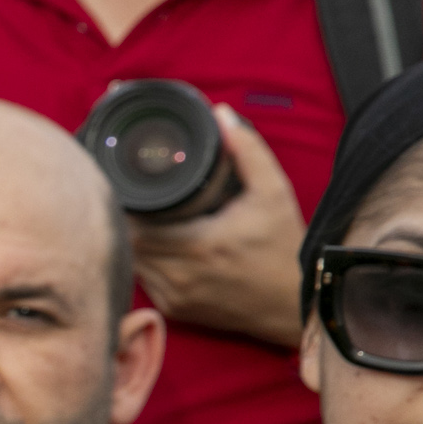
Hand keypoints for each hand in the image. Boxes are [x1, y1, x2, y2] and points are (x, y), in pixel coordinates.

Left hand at [127, 105, 306, 346]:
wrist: (295, 304)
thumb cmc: (283, 247)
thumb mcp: (273, 193)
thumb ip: (247, 151)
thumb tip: (220, 115)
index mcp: (199, 244)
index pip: (136, 221)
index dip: (128, 202)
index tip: (133, 185)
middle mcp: (180, 274)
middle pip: (127, 240)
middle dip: (129, 217)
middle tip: (138, 196)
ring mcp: (173, 295)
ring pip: (132, 260)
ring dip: (134, 239)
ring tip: (146, 217)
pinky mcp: (173, 308)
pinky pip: (143, 279)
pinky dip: (146, 261)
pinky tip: (160, 245)